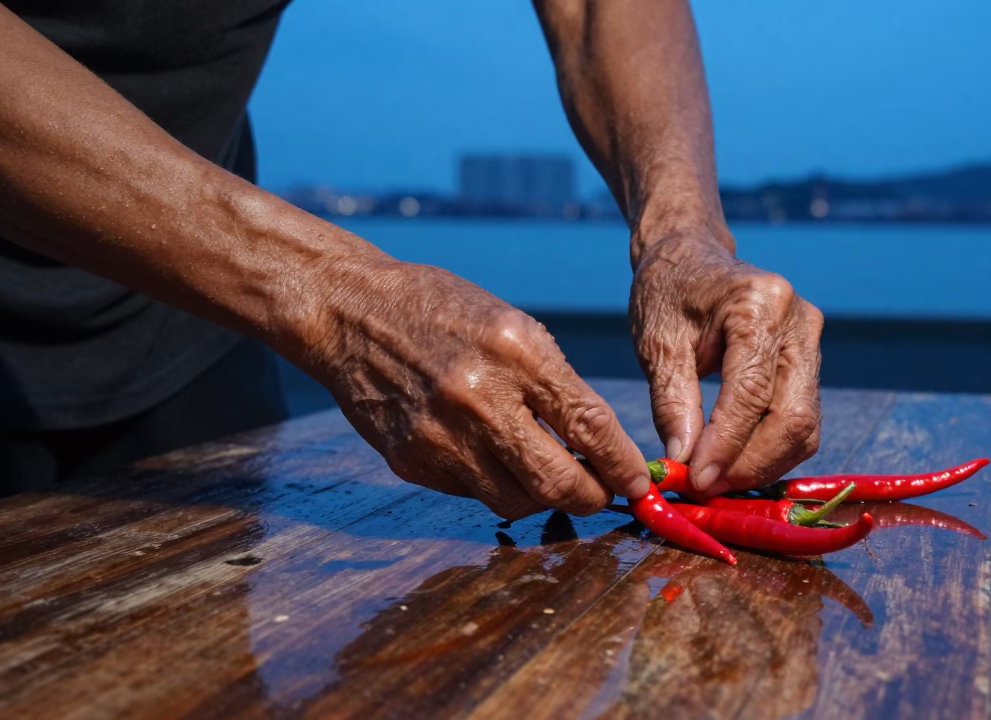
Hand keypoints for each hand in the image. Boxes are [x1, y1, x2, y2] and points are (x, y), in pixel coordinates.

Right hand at [299, 258, 650, 518]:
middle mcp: (478, 398)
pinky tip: (497, 462)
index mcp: (516, 352)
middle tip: (603, 494)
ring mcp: (440, 436)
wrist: (351, 312)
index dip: (621, 465)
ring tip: (552, 478)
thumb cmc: (445, 312)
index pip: (589, 426)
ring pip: (516, 501)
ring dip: (544, 498)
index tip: (638, 482)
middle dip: (592, 498)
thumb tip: (601, 448)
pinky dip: (495, 486)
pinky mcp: (411, 462)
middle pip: (557, 483)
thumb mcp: (514, 326)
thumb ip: (556, 385)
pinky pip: (472, 495)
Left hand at [630, 231, 823, 495]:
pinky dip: (770, 449)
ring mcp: (812, 340)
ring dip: (763, 464)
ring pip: (804, 425)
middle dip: (750, 464)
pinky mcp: (810, 360)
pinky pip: (800, 418)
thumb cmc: (667, 294)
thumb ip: (672, 404)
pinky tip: (734, 463)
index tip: (696, 482)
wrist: (690, 259)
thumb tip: (683, 464)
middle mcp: (799, 320)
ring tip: (716, 481)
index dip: (726, 447)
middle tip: (706, 489)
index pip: (752, 394)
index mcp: (760, 304)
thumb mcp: (657, 344)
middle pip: (792, 417)